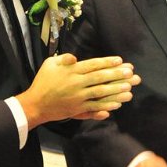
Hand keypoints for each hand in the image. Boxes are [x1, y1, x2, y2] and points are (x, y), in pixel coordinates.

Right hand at [17, 54, 138, 128]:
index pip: (92, 65)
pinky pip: (94, 107)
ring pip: (100, 93)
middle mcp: (76, 84)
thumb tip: (74, 57)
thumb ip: (63, 58)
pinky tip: (117, 104)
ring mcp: (78, 98)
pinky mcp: (78, 109)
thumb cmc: (43, 81)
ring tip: (129, 88)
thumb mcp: (49, 64)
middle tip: (130, 73)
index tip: (120, 60)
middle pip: (100, 78)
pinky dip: (106, 106)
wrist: (36, 104)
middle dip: (116, 75)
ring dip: (116, 91)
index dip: (107, 63)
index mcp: (71, 71)